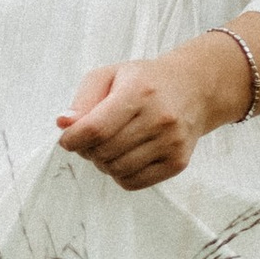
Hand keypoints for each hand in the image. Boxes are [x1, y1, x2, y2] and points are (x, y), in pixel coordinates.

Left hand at [55, 38, 239, 190]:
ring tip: (108, 146)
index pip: (96, 128)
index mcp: (139, 92)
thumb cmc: (145, 81)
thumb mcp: (110, 75)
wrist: (194, 89)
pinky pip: (133, 182)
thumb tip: (64, 124)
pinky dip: (120, 174)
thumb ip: (83, 99)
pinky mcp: (178, 162)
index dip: (73, 139)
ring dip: (102, 163)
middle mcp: (159, 118)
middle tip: (89, 140)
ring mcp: (171, 142)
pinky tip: (124, 156)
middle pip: (104, 152)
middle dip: (86, 150)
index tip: (67, 140)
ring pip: (117, 170)